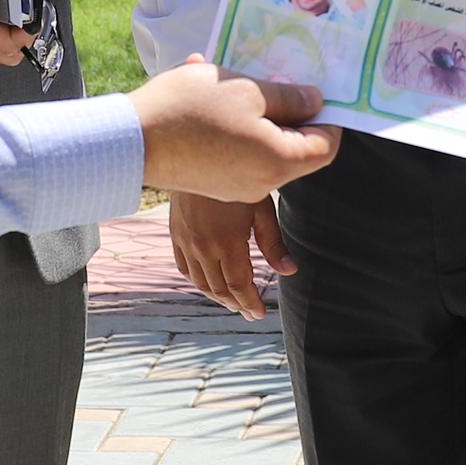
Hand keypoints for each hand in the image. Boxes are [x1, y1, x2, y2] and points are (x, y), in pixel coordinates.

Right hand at [132, 58, 338, 208]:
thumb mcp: (247, 90)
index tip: (314, 92)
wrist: (131, 139)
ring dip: (267, 125)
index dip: (328, 118)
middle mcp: (263, 184)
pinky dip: (245, 137)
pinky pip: (246, 160)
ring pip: (271, 155)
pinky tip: (223, 112)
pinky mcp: (217, 186)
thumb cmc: (190, 109)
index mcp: (279, 162)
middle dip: (295, 118)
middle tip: (277, 85)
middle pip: (299, 153)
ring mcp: (238, 189)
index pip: (326, 147)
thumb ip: (289, 98)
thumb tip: (316, 103)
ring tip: (244, 94)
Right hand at [169, 188, 294, 317]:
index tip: (261, 313)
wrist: (197, 152)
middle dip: (237, 304)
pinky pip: (185, 268)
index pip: (239, 286)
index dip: (251, 303)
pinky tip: (208, 283)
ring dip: (217, 297)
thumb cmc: (237, 175)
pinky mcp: (176, 234)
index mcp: (227, 243)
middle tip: (250, 312)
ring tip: (233, 303)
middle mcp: (203, 247)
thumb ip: (273, 242)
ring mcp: (186, 242)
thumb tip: (290, 271)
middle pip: (220, 289)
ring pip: (200, 283)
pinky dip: (197, 281)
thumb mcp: (261, 206)